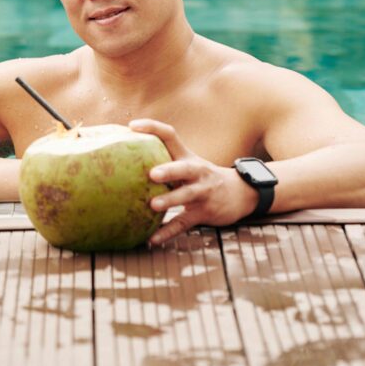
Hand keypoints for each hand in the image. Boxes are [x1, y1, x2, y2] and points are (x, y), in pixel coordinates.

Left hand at [129, 119, 257, 246]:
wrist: (240, 193)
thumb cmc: (201, 177)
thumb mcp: (187, 164)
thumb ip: (164, 159)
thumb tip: (124, 157)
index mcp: (187, 156)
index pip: (170, 135)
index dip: (152, 128)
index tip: (132, 126)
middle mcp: (196, 172)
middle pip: (184, 168)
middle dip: (169, 170)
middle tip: (152, 174)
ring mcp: (202, 192)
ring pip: (187, 195)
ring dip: (170, 200)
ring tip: (153, 205)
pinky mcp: (204, 212)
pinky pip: (184, 223)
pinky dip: (167, 232)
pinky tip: (152, 239)